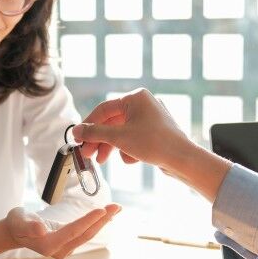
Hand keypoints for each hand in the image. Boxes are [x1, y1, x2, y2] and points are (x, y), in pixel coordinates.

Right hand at [6, 205, 120, 258]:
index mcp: (48, 245)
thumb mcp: (19, 220)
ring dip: (102, 221)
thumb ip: (29, 226)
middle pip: (85, 234)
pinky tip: (104, 216)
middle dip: (102, 220)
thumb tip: (41, 230)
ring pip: (86, 234)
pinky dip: (95, 224)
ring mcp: (64, 250)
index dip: (89, 221)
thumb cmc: (17, 223)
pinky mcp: (68, 246)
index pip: (73, 231)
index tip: (103, 210)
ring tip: (115, 209)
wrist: (15, 232)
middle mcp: (59, 251)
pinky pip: (84, 234)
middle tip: (117, 206)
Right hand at [72, 88, 231, 201]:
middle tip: (87, 154)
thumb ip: (94, 133)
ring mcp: (150, 118)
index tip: (77, 139)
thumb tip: (75, 131)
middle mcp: (143, 104)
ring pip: (122, 132)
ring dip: (111, 147)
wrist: (182, 159)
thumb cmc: (153, 143)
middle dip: (99, 140)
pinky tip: (133, 159)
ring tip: (102, 161)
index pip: (103, 110)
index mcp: (135, 98)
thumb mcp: (118, 137)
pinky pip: (134, 139)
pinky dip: (129, 150)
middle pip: (112, 122)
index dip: (88, 126)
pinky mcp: (154, 132)